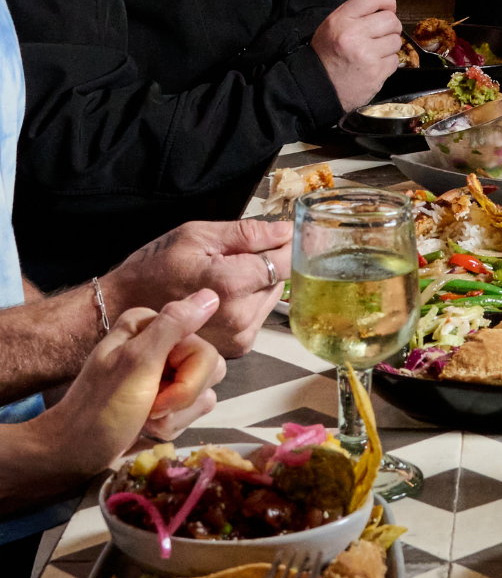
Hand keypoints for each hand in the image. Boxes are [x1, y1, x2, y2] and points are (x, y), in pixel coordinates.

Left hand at [35, 291, 226, 475]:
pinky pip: (193, 412)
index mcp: (152, 327)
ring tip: (145, 419)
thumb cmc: (101, 409)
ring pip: (204, 395)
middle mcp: (161, 344)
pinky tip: (146, 427)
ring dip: (176, 416)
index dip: (189, 380)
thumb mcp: (136, 363)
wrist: (74, 451)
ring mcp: (165, 373)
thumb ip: (174, 326)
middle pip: (211, 371)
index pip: (205, 351)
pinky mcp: (166, 398)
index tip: (156, 392)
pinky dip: (171, 426)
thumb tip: (211, 295)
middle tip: (149, 408)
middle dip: (183, 399)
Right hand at [104, 220, 291, 357]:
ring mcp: (240, 335)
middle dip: (267, 264)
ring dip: (258, 285)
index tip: (300, 234)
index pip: (286, 263)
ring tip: (223, 277)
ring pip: (271, 299)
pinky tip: (223, 296)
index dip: (294, 245)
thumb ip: (247, 234)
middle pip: (280, 280)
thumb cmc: (155, 269)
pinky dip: (248, 303)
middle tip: (237, 256)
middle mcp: (241, 316)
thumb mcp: (197, 236)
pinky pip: (259, 316)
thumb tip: (284, 231)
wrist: (126, 308)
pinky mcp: (239, 346)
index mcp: (231, 284)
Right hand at [312, 0, 404, 110]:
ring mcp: (367, 55)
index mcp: (342, 19)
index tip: (389, 7)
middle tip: (382, 32)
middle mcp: (355, 35)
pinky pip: (394, 60)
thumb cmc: (327, 54)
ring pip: (396, 41)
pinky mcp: (376, 73)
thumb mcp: (332, 25)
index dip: (387, 0)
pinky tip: (374, 64)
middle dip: (391, 26)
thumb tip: (382, 6)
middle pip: (391, 20)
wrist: (320, 86)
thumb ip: (355, 13)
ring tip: (375, 51)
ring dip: (389, 45)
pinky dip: (388, 62)